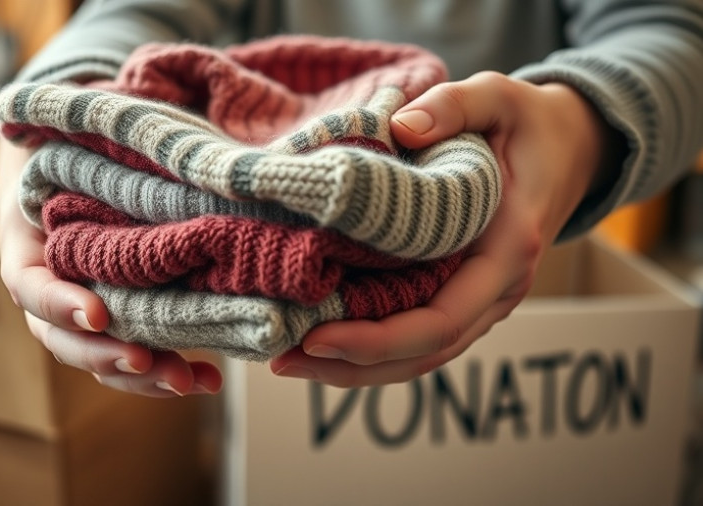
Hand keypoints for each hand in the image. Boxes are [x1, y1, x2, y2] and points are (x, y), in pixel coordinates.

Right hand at [0, 137, 221, 396]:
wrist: (74, 175)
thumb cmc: (66, 155)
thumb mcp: (53, 145)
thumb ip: (56, 145)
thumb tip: (52, 122)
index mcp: (27, 254)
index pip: (31, 288)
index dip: (59, 303)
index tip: (97, 312)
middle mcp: (52, 296)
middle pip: (67, 342)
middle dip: (107, 356)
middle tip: (146, 362)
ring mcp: (86, 316)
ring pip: (105, 360)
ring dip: (146, 378)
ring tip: (191, 382)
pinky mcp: (123, 324)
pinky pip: (138, 357)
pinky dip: (170, 371)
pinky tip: (211, 377)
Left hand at [271, 71, 618, 386]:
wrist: (571, 148)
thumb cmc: (527, 123)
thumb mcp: (498, 96)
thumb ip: (454, 106)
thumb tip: (400, 128)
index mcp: (507, 250)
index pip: (440, 319)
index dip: (376, 339)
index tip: (315, 337)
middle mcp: (497, 290)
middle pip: (423, 352)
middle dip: (351, 365)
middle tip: (281, 360)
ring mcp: (483, 300)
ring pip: (420, 355)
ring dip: (356, 368)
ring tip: (289, 361)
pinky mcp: (464, 294)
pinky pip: (420, 335)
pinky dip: (373, 348)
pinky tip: (324, 342)